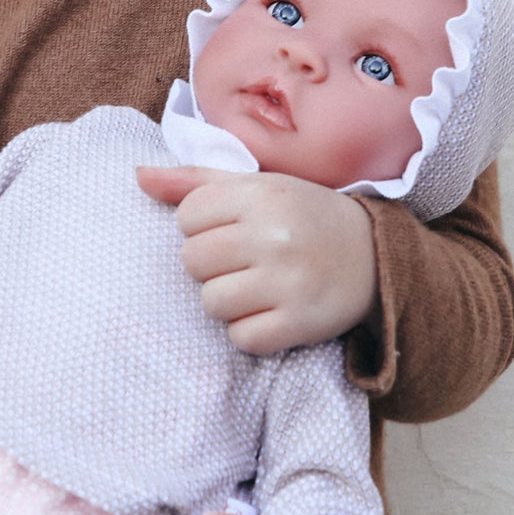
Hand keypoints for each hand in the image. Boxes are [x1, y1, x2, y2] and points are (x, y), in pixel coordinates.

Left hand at [136, 167, 377, 354]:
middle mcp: (275, 235)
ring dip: (229, 301)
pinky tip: (272, 312)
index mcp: (261, 194)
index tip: (232, 230)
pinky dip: (251, 332)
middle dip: (212, 265)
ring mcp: (289, 281)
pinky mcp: (301, 322)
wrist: (375, 255)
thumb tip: (138, 176)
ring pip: (212, 302)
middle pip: (193, 261)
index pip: (187, 216)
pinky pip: (242, 338)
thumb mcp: (256, 187)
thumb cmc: (302, 217)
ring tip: (258, 287)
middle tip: (246, 261)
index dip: (202, 227)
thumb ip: (194, 182)